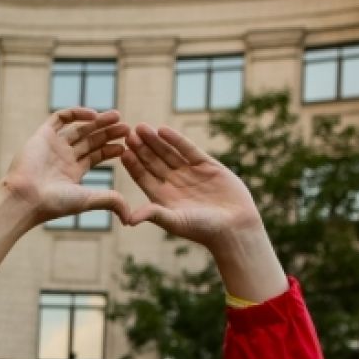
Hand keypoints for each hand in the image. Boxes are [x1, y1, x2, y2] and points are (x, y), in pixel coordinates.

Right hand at [0, 108, 130, 225]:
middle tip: (127, 127)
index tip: (127, 144)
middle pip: (90, 140)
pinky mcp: (42, 135)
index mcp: (72, 173)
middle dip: (109, 133)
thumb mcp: (89, 200)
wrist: (26, 198)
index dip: (112, 149)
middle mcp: (63, 158)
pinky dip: (76, 113)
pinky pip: (60, 118)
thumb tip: (130, 218)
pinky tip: (93, 115)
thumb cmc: (54, 203)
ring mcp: (53, 146)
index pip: (96, 155)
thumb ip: (111, 201)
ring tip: (117, 116)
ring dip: (98, 121)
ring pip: (79, 128)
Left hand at [117, 124, 264, 250]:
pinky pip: (188, 149)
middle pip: (153, 162)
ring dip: (154, 141)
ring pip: (168, 153)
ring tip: (141, 128)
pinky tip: (163, 130)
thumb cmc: (203, 230)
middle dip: (141, 148)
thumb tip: (128, 220)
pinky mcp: (207, 165)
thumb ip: (153, 214)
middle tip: (127, 133)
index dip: (133, 164)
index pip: (143, 177)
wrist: (235, 226)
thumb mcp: (174, 221)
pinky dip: (176, 140)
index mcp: (162, 198)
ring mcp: (190, 173)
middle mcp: (174, 184)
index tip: (122, 151)